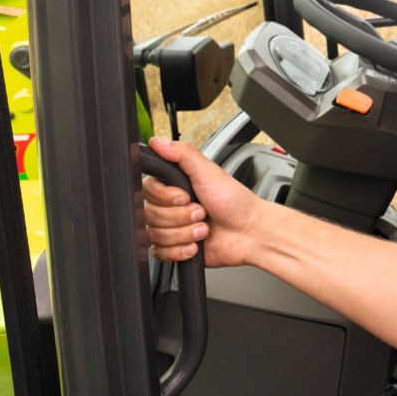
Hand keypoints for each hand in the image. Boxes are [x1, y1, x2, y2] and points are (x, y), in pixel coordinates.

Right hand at [143, 136, 260, 265]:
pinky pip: (160, 253)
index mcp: (174, 185)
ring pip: (155, 234)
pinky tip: (197, 244)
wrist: (249, 232)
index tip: (185, 196)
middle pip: (150, 214)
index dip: (165, 197)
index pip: (147, 189)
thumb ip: (182, 154)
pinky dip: (180, 250)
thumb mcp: (208, 171)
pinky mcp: (174, 248)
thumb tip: (158, 142)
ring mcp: (171, 228)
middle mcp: (170, 206)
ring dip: (184, 233)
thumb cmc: (234, 202)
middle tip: (202, 212)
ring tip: (204, 228)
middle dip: (180, 216)